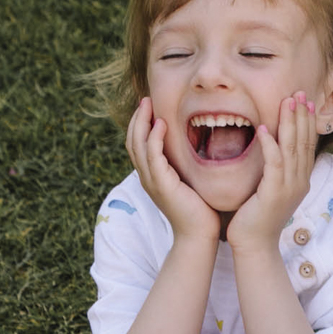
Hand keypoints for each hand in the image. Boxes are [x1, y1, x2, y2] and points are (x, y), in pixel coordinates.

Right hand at [125, 96, 217, 241]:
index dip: (140, 124)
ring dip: (142, 122)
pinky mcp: (161, 184)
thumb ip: (184, 166)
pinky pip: (153, 156)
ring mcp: (151, 181)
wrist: (199, 235)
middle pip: (132, 141)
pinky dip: (154, 138)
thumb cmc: (199, 210)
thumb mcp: (188, 182)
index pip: (138, 145)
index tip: (149, 106)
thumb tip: (194, 149)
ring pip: (138, 145)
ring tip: (149, 104)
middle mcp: (147, 177)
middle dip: (138, 118)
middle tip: (145, 99)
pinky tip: (161, 124)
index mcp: (152, 176)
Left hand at [227, 91, 319, 253]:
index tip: (305, 101)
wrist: (255, 245)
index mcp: (301, 180)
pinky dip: (269, 145)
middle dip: (302, 116)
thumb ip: (276, 171)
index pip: (307, 145)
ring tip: (287, 101)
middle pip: (303, 142)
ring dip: (289, 123)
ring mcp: (289, 188)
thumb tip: (274, 150)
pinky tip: (262, 129)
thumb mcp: (271, 190)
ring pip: (291, 148)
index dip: (307, 122)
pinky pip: (274, 163)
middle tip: (300, 93)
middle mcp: (300, 182)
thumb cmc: (257, 217)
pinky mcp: (274, 193)